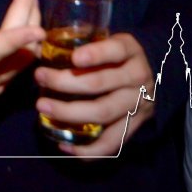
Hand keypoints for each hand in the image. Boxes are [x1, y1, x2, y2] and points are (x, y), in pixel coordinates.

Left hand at [34, 32, 154, 155]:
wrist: (153, 76)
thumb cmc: (117, 56)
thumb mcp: (109, 41)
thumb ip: (85, 43)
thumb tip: (38, 46)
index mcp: (129, 50)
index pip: (115, 50)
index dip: (96, 54)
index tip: (74, 57)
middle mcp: (137, 76)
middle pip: (100, 83)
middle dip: (66, 82)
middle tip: (39, 77)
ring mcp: (138, 103)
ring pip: (103, 112)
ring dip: (69, 113)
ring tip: (42, 107)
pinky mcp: (135, 126)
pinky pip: (112, 142)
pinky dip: (88, 149)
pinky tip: (65, 147)